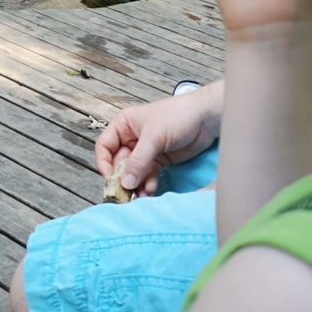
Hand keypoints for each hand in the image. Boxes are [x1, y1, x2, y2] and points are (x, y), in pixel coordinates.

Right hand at [95, 85, 221, 194]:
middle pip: (118, 163)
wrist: (207, 118)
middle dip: (123, 179)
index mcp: (124, 125)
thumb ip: (138, 161)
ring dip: (136, 185)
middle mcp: (132, 138)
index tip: (110, 179)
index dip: (104, 163)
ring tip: (142, 195)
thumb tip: (125, 183)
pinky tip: (152, 190)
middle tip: (125, 194)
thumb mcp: (154, 137)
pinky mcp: (160, 160)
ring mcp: (146, 150)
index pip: (105, 147)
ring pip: (134, 172)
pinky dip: (148, 184)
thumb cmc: (178, 116)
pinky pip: (148, 175)